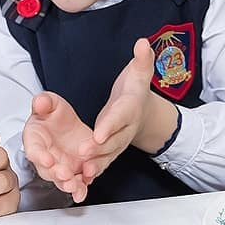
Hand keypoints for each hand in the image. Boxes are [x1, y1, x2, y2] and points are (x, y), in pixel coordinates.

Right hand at [22, 91, 95, 201]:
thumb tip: (40, 102)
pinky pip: (77, 183)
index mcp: (34, 140)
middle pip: (47, 170)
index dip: (39, 156)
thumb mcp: (50, 103)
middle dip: (56, 174)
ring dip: (68, 185)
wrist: (67, 125)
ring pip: (62, 180)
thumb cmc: (52, 115)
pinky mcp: (75, 172)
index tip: (47, 159)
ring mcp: (59, 167)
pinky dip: (80, 189)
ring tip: (75, 187)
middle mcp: (45, 157)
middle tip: (65, 174)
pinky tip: (83, 190)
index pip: (34, 149)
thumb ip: (44, 102)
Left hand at [77, 38, 159, 185]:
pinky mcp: (111, 151)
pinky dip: (93, 173)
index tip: (99, 133)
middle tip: (83, 154)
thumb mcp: (139, 73)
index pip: (119, 117)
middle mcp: (125, 128)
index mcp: (129, 108)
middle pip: (113, 141)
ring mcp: (118, 142)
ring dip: (95, 165)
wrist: (145, 112)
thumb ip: (142, 60)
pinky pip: (102, 163)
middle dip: (99, 149)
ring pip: (107, 156)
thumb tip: (143, 42)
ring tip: (81, 173)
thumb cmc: (136, 90)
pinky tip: (80, 181)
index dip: (110, 125)